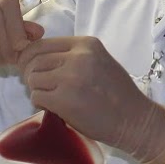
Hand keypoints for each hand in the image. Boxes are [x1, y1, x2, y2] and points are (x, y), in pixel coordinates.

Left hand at [18, 36, 164, 163]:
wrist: (134, 120)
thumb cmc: (117, 93)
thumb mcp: (98, 61)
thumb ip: (73, 56)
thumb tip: (36, 58)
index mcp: (86, 44)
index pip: (42, 44)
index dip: (30, 57)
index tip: (31, 68)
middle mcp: (78, 56)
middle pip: (34, 60)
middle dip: (31, 74)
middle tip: (40, 87)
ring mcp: (70, 77)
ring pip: (33, 78)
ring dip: (36, 89)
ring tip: (49, 98)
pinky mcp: (64, 100)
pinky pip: (36, 96)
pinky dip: (39, 103)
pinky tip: (52, 108)